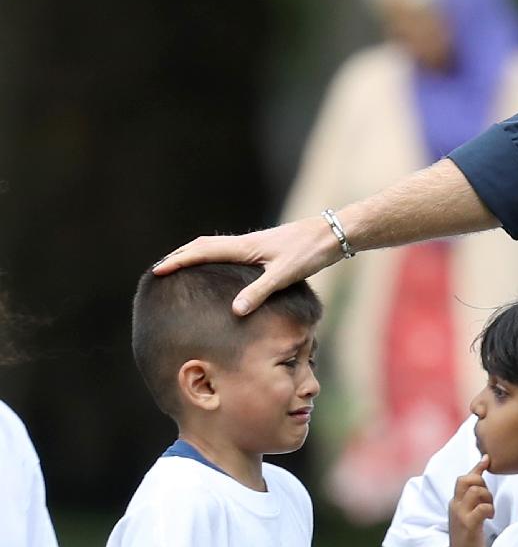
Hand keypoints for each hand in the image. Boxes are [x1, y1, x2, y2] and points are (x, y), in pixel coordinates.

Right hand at [154, 217, 340, 316]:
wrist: (332, 235)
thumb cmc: (309, 253)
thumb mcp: (284, 275)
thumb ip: (259, 292)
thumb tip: (234, 311)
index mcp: (244, 247)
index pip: (201, 252)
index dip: (179, 262)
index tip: (157, 271)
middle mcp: (245, 243)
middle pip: (203, 246)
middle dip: (180, 257)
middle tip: (159, 269)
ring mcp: (254, 245)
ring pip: (215, 247)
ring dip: (195, 255)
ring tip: (180, 267)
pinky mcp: (264, 249)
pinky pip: (229, 252)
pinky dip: (214, 258)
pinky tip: (218, 269)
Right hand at [448, 459, 493, 546]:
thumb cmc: (468, 538)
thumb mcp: (468, 516)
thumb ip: (473, 502)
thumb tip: (482, 485)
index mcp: (455, 502)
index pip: (463, 478)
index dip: (476, 467)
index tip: (487, 458)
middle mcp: (455, 506)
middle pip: (467, 479)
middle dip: (482, 482)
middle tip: (488, 497)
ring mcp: (460, 515)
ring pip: (476, 491)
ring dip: (488, 497)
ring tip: (490, 510)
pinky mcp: (468, 525)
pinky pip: (482, 508)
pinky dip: (490, 509)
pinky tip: (490, 517)